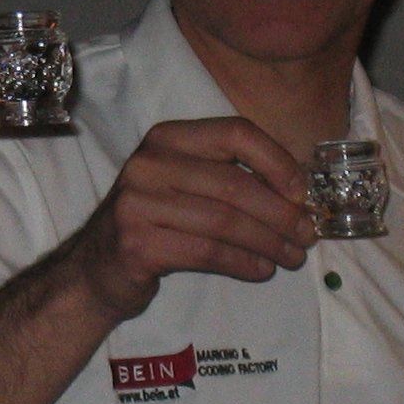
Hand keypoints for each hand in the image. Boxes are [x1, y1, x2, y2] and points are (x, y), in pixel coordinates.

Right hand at [65, 118, 314, 320]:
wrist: (97, 267)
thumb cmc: (155, 223)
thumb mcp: (184, 184)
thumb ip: (229, 178)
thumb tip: (297, 195)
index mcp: (167, 138)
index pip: (235, 133)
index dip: (277, 161)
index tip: (302, 193)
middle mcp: (149, 163)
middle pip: (235, 184)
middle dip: (281, 213)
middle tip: (307, 235)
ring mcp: (138, 203)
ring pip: (225, 222)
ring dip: (269, 242)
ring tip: (292, 257)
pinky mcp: (138, 243)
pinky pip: (207, 252)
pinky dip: (243, 262)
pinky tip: (262, 270)